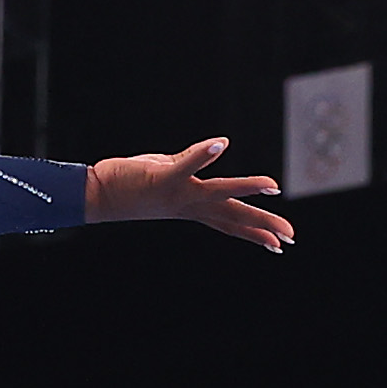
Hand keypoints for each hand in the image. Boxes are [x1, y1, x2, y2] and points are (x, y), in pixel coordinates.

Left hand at [86, 138, 287, 249]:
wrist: (96, 195)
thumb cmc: (129, 184)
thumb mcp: (166, 174)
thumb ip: (190, 163)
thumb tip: (219, 145)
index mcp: (191, 209)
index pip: (228, 223)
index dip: (254, 233)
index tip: (279, 244)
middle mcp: (187, 206)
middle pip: (232, 216)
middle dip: (262, 225)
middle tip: (290, 236)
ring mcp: (176, 194)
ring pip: (217, 193)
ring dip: (245, 188)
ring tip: (273, 184)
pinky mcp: (161, 178)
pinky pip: (186, 165)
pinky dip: (203, 154)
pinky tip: (222, 143)